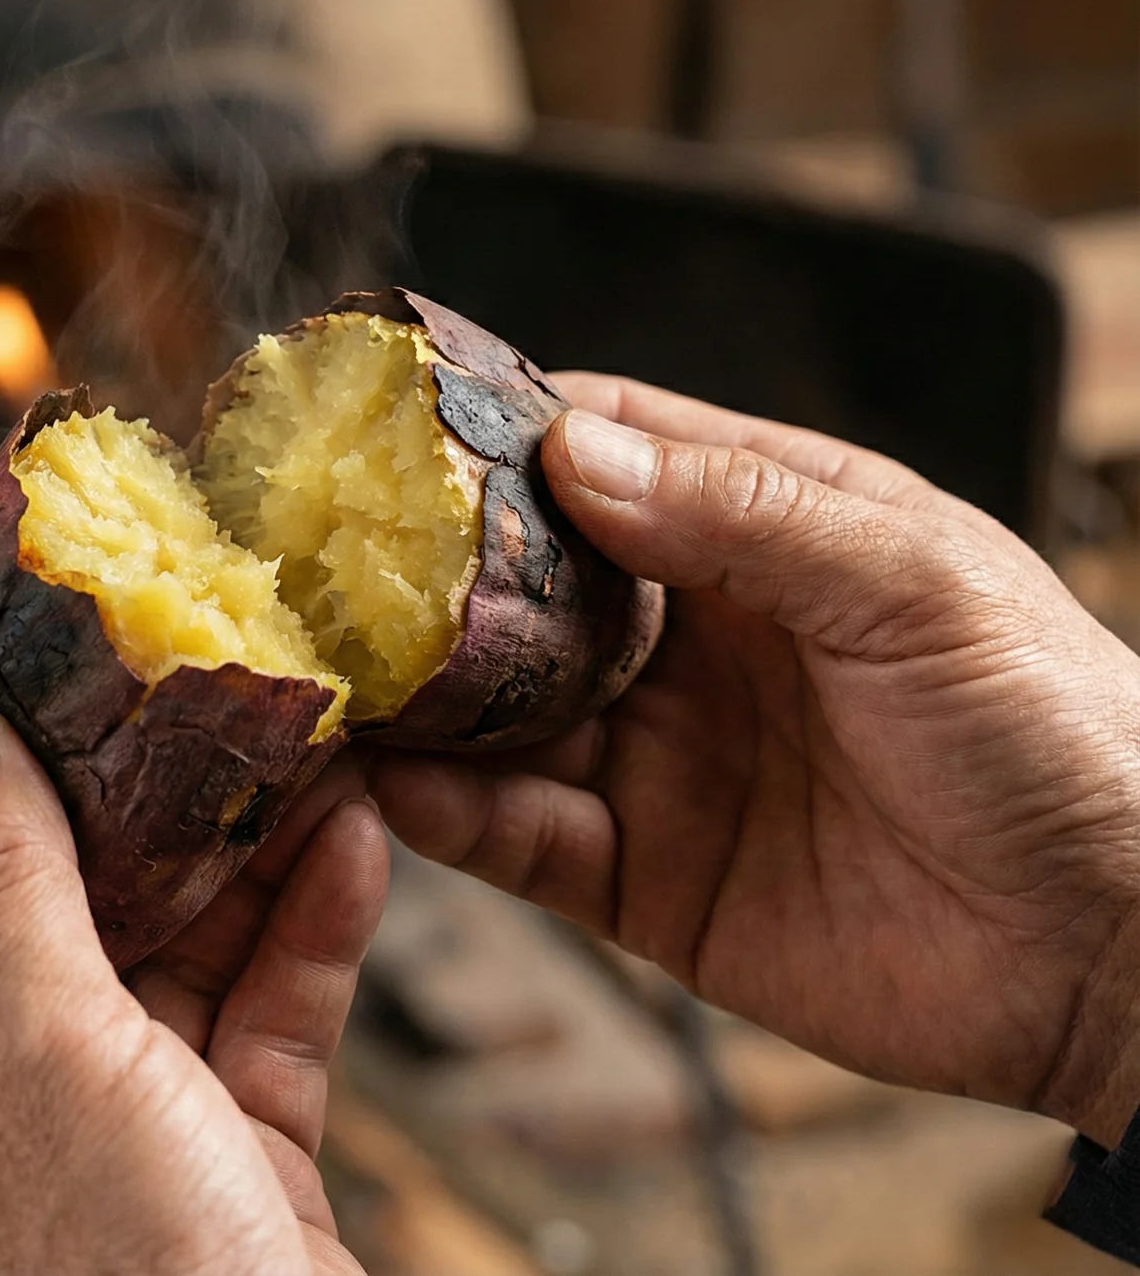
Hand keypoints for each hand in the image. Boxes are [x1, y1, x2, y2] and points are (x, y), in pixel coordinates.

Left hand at [0, 691, 387, 1275]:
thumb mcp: (44, 1052)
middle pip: (31, 920)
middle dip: (106, 809)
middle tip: (149, 690)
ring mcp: (113, 1144)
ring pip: (163, 962)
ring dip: (229, 862)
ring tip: (283, 746)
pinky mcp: (227, 1163)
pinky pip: (259, 1023)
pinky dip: (302, 940)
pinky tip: (349, 849)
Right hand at [370, 376, 1139, 1146]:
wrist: (1124, 955)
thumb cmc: (1062, 732)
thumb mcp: (914, 583)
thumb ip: (744, 514)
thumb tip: (573, 453)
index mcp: (764, 533)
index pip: (605, 452)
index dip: (498, 435)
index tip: (393, 424)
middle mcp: (691, 637)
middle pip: (520, 586)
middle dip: (423, 573)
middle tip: (320, 559)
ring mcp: (659, 756)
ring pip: (495, 714)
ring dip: (413, 698)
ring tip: (328, 675)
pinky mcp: (641, 877)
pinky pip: (517, 837)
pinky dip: (447, 812)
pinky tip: (394, 785)